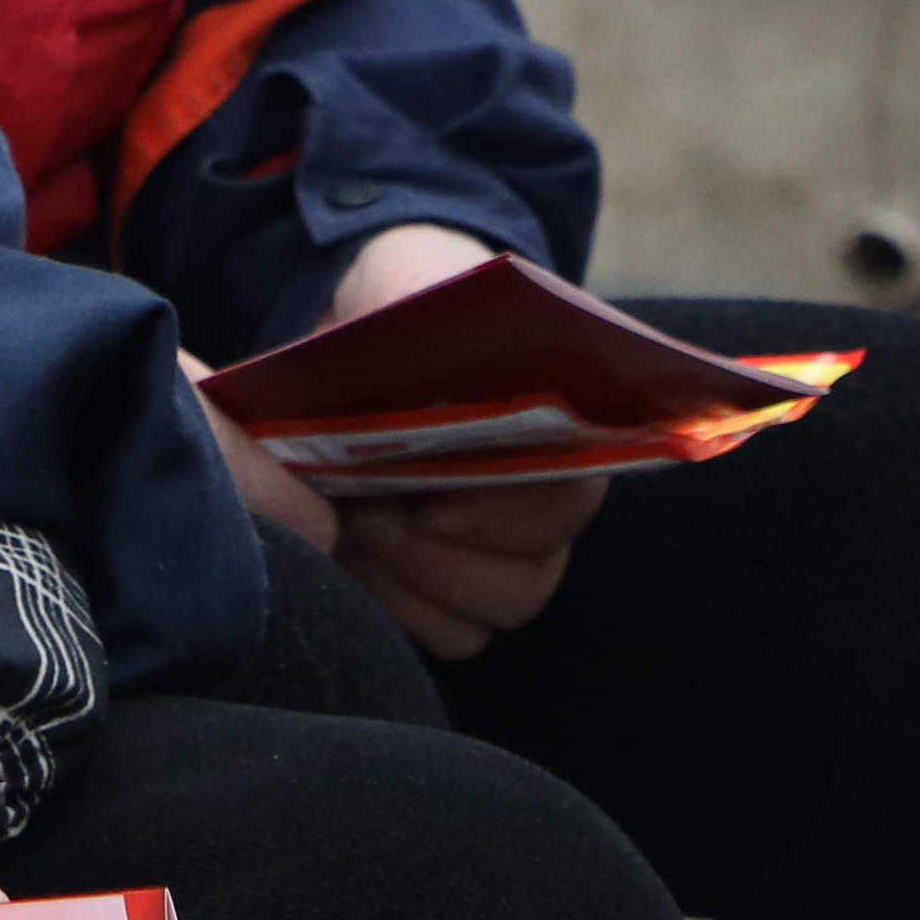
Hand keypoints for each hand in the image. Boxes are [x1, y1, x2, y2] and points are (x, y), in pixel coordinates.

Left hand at [284, 228, 599, 660]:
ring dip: (410, 579)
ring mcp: (505, 554)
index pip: (570, 498)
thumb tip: (441, 369)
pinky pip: (444, 634)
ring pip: (484, 619)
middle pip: (528, 582)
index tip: (427, 503)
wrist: (367, 326)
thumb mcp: (418, 286)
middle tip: (369, 507)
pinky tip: (350, 552)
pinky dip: (393, 604)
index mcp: (570, 424)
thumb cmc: (407, 303)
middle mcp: (553, 502)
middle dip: (438, 555)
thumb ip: (438, 308)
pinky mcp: (450, 586)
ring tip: (356, 520)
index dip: (500, 515)